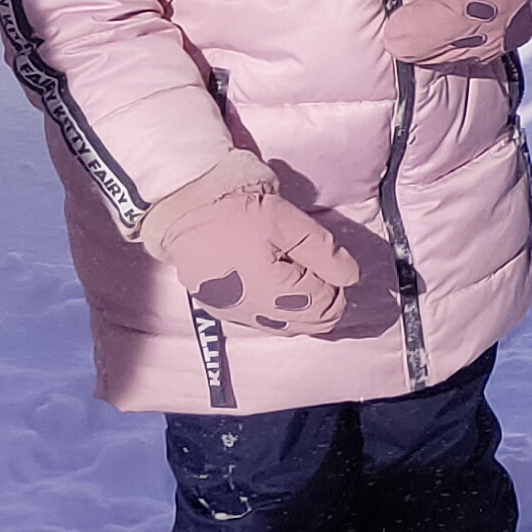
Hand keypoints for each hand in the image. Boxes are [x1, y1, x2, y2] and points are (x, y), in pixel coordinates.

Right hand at [143, 162, 359, 339]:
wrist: (179, 206)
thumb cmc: (234, 208)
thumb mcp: (288, 221)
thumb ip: (324, 252)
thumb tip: (351, 276)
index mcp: (276, 294)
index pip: (328, 310)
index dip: (336, 286)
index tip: (329, 261)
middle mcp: (256, 313)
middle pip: (310, 324)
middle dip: (322, 298)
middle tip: (314, 264)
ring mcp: (235, 313)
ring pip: (286, 325)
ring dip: (299, 304)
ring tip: (292, 267)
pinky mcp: (219, 307)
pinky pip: (261, 318)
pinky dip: (275, 305)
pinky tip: (271, 278)